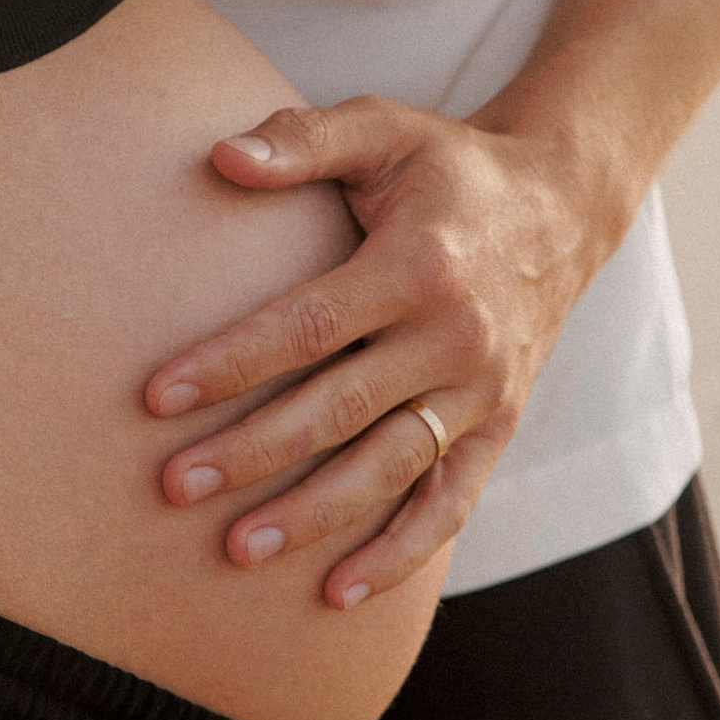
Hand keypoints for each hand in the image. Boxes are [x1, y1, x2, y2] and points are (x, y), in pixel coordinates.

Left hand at [143, 95, 615, 599]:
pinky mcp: (500, 427)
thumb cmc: (448, 165)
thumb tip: (220, 156)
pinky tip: (338, 592)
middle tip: (171, 486)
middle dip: (251, 453)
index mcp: (417, 265)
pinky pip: (450, 503)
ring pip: (388, 469)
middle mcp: (455, 337)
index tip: (156, 396)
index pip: (308, 325)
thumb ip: (301, 138)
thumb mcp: (383, 127)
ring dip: (314, 516)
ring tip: (236, 548)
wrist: (563, 205)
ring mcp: (482, 392)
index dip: (231, 363)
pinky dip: (400, 554)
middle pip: (338, 410)